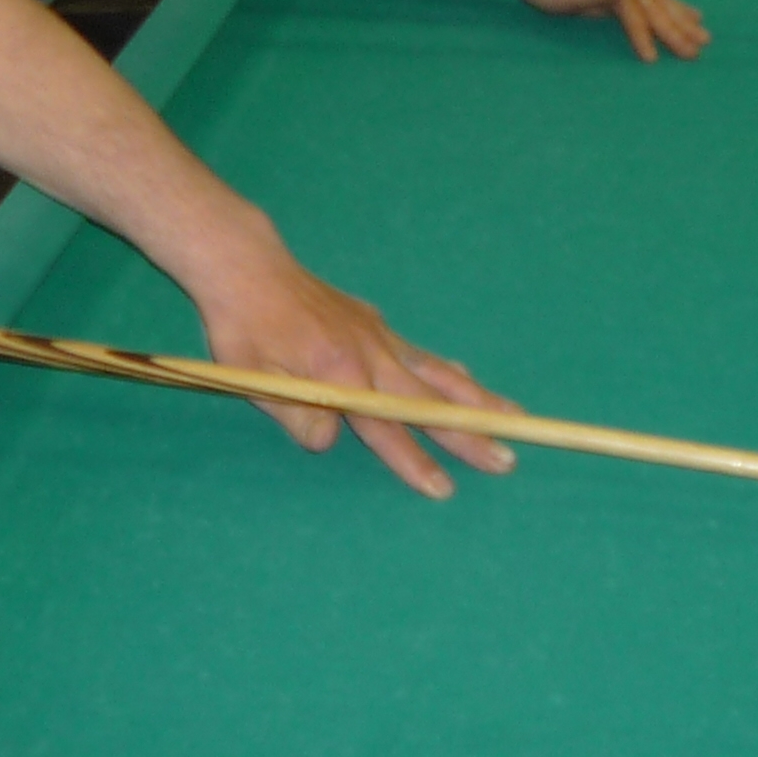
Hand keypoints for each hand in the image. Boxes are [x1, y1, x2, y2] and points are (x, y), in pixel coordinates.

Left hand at [184, 236, 519, 498]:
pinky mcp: (375, 323)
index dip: (414, 461)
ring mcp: (378, 336)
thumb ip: (294, 414)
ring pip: (437, 373)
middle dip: (470, 434)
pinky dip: (448, 370)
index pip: (385, 428)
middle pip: (429, 403)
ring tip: (513, 418)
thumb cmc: (244, 327)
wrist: (250, 268)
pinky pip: (421, 353)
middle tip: (507, 460)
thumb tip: (328, 443)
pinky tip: (467, 379)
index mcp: (342, 374)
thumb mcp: (253, 377)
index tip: (443, 488)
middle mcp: (371, 355)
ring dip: (476, 399)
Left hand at [510, 0, 710, 63]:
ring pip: (660, 3)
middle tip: (698, 52)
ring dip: (682, 20)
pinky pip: (653, 2)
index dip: (644, 34)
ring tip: (704, 35)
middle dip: (677, 30)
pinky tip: (688, 15)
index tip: (651, 59)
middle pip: (656, 6)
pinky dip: (673, 10)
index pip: (633, 10)